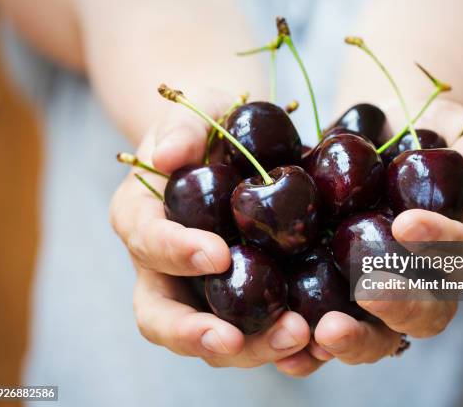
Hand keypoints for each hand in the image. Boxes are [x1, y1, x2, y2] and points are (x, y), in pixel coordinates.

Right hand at [109, 93, 310, 366]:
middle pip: (166, 318)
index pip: (148, 245)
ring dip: (253, 348)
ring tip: (298, 337)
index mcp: (143, 222)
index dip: (176, 254)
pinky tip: (319, 346)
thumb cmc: (213, 125)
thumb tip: (168, 156)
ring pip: (216, 337)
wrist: (242, 147)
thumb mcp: (196, 112)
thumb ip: (180, 129)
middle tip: (237, 337)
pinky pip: (262, 332)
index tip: (217, 253)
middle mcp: (165, 269)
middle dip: (198, 334)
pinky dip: (286, 350)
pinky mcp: (249, 298)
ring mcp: (206, 290)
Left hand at [276, 98, 462, 374]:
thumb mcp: (450, 127)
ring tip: (324, 333)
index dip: (440, 242)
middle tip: (369, 292)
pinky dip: (314, 350)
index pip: (460, 253)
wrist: (373, 142)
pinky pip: (333, 335)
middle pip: (426, 313)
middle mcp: (426, 280)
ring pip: (382, 336)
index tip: (406, 223)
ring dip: (357, 340)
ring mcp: (383, 296)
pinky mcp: (341, 300)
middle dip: (400, 306)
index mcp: (458, 243)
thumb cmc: (418, 135)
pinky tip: (290, 350)